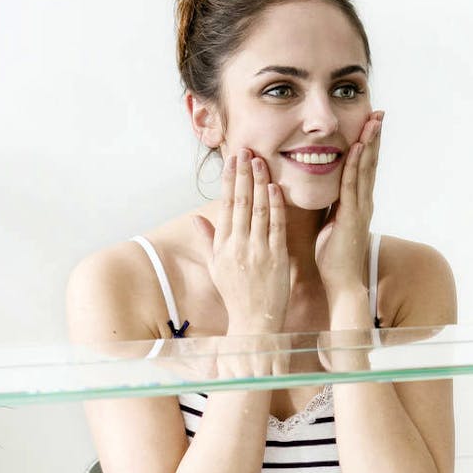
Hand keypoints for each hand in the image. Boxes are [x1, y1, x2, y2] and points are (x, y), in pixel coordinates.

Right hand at [192, 148, 290, 334]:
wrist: (254, 321)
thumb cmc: (236, 295)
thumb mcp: (217, 267)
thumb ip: (208, 240)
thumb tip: (196, 219)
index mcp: (223, 246)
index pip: (226, 206)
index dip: (230, 181)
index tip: (232, 160)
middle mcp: (238, 245)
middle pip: (241, 203)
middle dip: (243, 174)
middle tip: (246, 150)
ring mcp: (258, 251)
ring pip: (259, 210)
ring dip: (260, 183)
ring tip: (260, 161)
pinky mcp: (276, 257)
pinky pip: (276, 226)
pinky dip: (276, 206)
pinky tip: (275, 188)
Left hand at [315, 111, 383, 296]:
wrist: (341, 281)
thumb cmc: (333, 256)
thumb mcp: (331, 223)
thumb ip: (331, 205)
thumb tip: (324, 190)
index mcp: (358, 203)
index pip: (364, 167)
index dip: (368, 144)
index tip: (370, 122)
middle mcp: (364, 202)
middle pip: (371, 162)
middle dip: (374, 137)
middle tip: (379, 112)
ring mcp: (360, 208)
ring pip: (366, 169)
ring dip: (370, 143)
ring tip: (374, 121)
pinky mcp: (352, 216)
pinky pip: (353, 185)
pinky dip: (357, 165)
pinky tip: (358, 147)